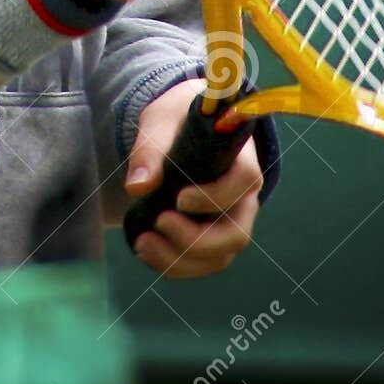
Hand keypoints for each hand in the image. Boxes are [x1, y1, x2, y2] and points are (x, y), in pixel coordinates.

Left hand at [124, 77, 262, 278]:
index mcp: (241, 158)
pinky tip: (145, 249)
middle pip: (236, 233)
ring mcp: (229, 221)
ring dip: (180, 260)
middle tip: (159, 222)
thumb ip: (151, 149)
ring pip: (219, 257)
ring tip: (142, 242)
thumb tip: (138, 187)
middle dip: (195, 240)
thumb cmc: (178, 118)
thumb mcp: (162, 121)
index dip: (215, 196)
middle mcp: (243, 196)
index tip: (179, 199)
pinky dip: (174, 265)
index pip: (245, 181)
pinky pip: (201, 264)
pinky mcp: (211, 237)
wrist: (180, 126)